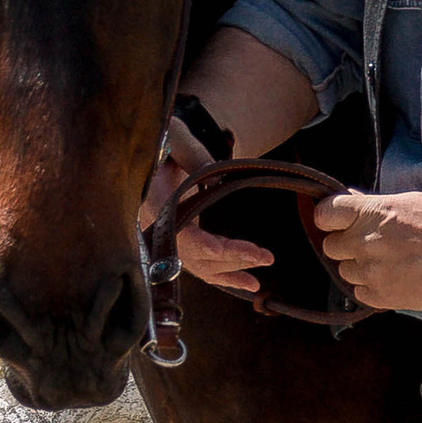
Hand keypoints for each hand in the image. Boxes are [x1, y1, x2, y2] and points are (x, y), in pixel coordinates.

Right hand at [140, 120, 274, 299]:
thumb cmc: (168, 140)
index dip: (208, 247)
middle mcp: (159, 226)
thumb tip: (214, 178)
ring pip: (199, 265)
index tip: (236, 251)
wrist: (161, 147)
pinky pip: (202, 264)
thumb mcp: (176, 138)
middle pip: (195, 255)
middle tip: (266, 257)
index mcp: (155, 203)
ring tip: (257, 284)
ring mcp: (170, 236)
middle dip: (230, 260)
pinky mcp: (182, 240)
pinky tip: (249, 282)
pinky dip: (224, 274)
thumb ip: (192, 155)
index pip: (181, 235)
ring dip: (230, 273)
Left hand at [311, 186, 421, 312]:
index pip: (324, 214)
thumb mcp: (409, 201)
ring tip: (390, 263)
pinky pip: (360, 292)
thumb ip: (375, 206)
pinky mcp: (382, 296)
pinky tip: (395, 279)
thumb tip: (352, 203)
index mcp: (370, 213)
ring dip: (360, 267)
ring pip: (345, 271)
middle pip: (332, 246)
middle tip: (373, 245)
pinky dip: (372, 287)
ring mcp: (371, 272)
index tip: (339, 223)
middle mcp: (364, 242)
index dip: (330, 219)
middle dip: (347, 245)